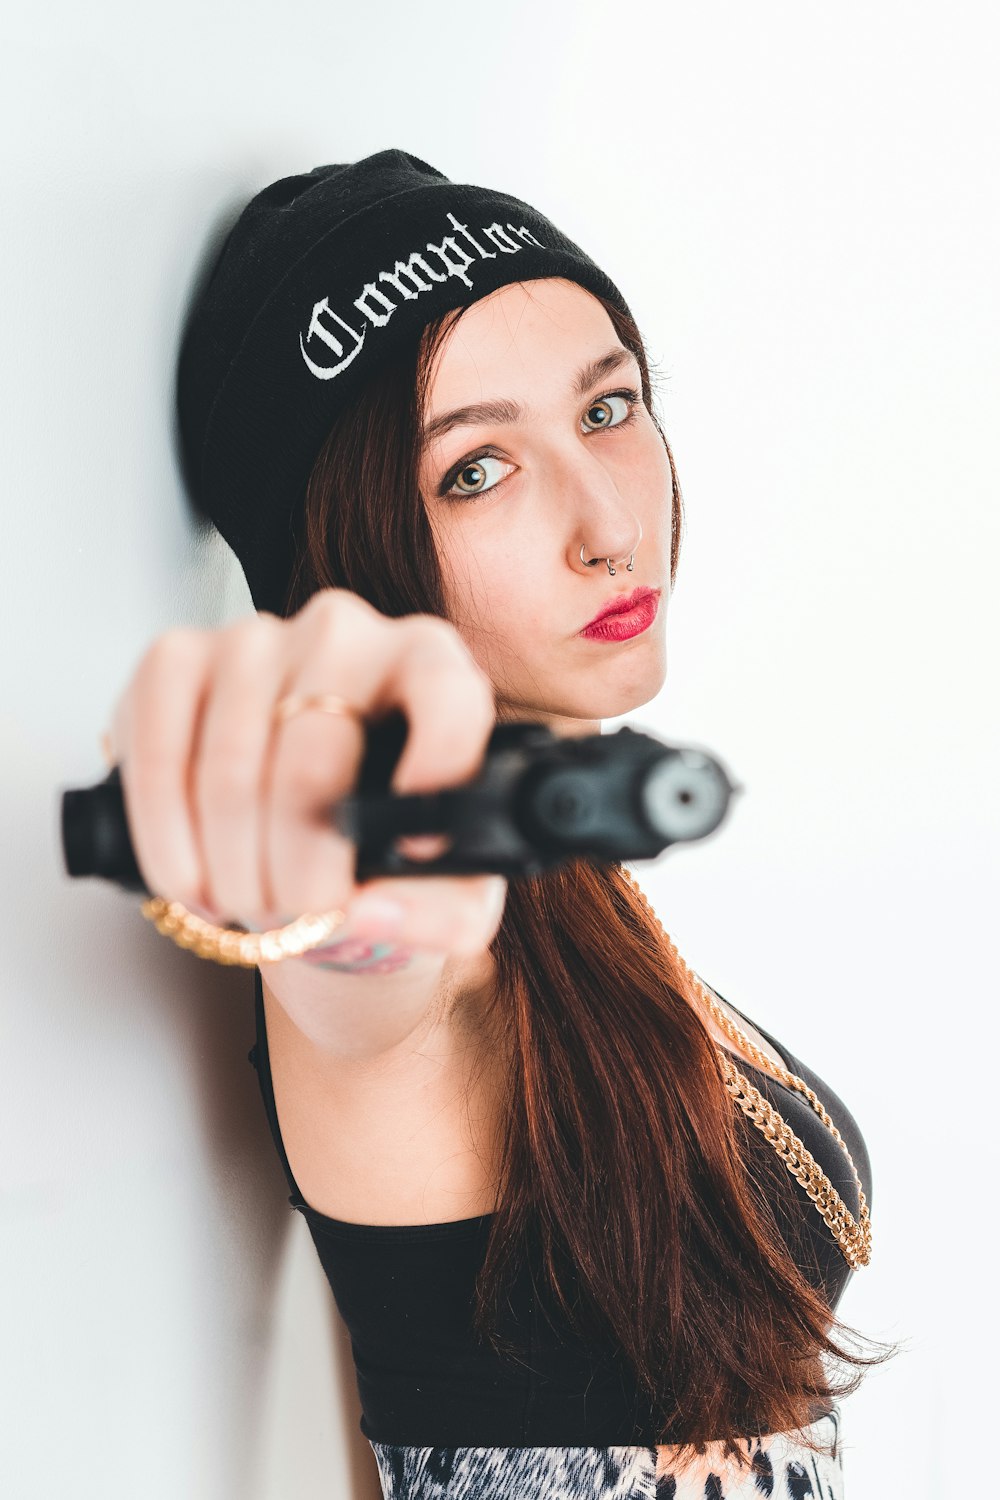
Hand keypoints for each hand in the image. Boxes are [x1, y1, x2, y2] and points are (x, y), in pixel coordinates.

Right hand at [104, 588, 506, 957]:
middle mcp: (346, 633)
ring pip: (230, 771)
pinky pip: (158, 758)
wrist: (295, 817)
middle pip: (313, 764)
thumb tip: (371, 910)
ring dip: (233, 869)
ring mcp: (254, 639)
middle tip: (302, 916)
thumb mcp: (447, 889)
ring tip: (251, 906)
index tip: (416, 849)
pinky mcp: (175, 658)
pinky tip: (192, 881)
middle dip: (300, 871)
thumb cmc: (381, 840)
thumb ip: (444, 913)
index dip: (433, 775)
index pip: (447, 698)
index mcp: (432, 666)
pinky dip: (168, 841)